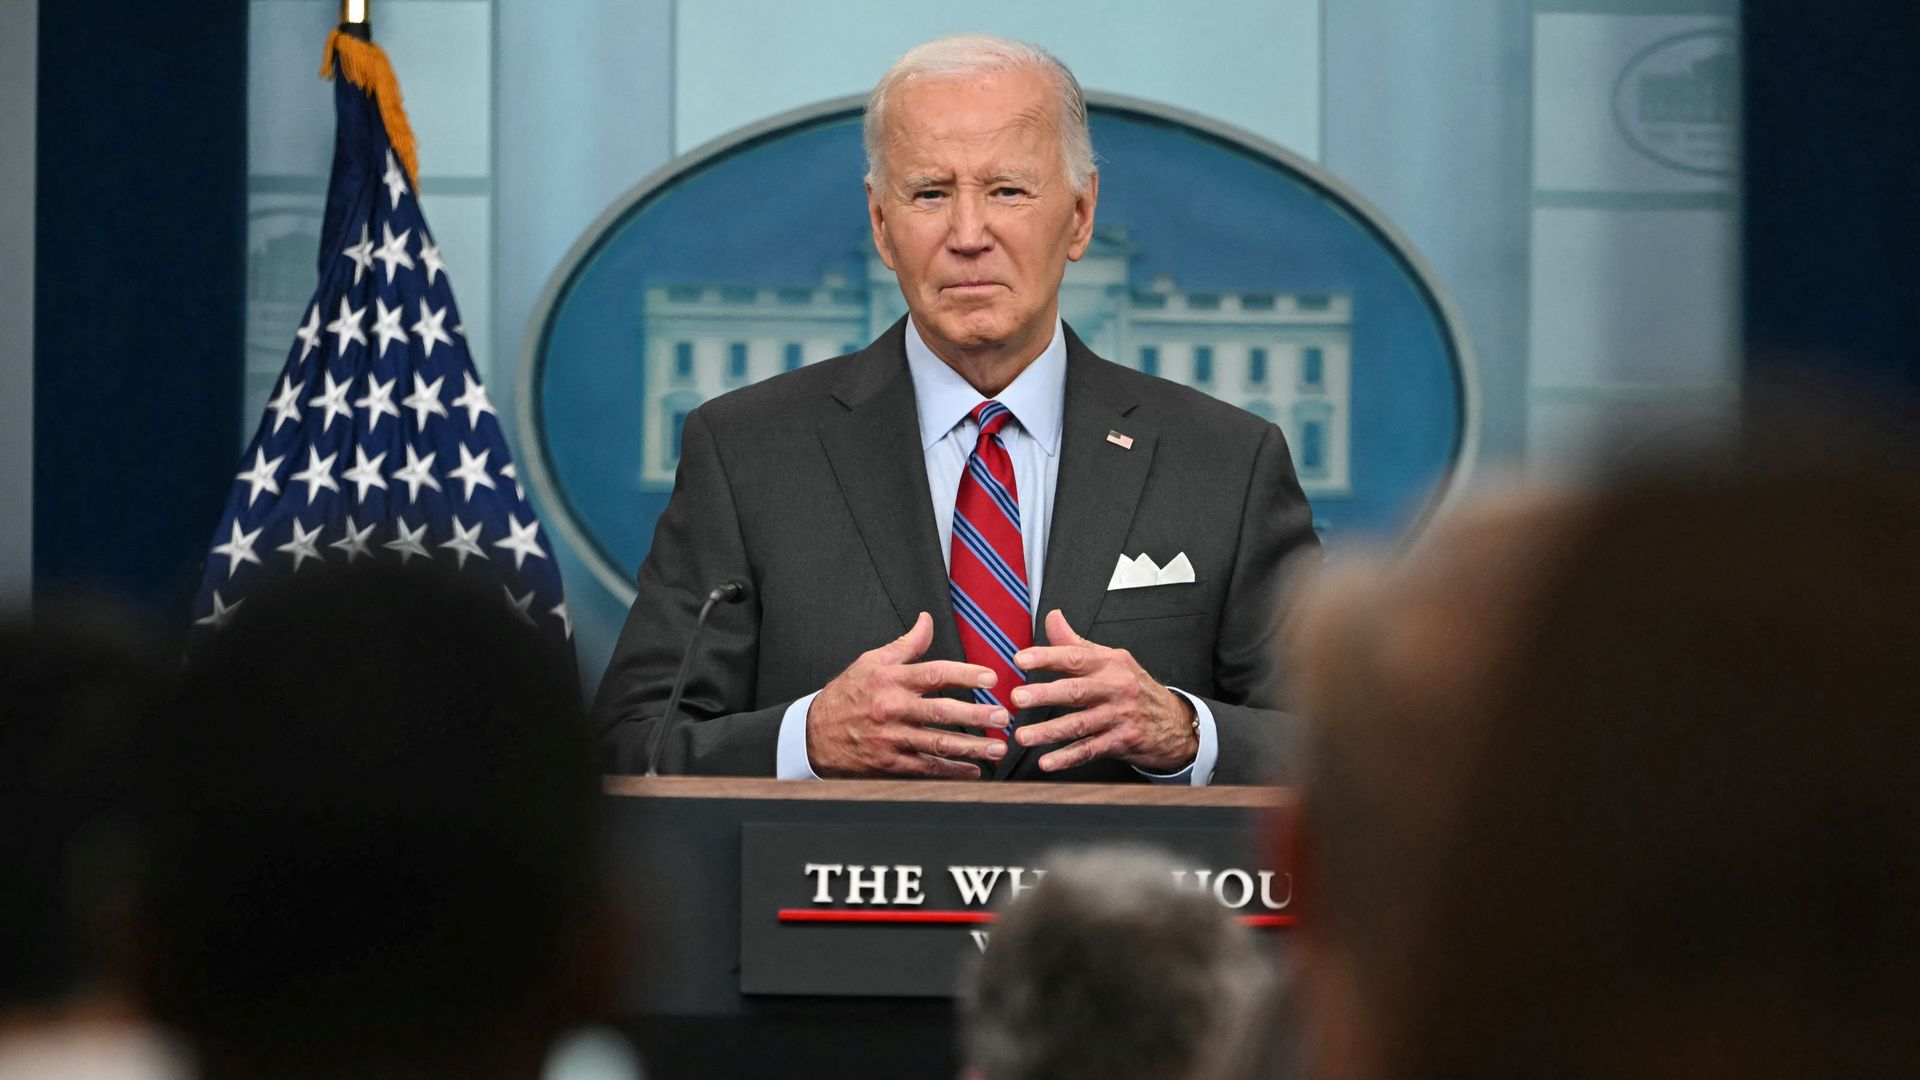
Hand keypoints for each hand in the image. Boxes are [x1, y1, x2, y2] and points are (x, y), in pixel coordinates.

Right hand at [806, 612, 1010, 778]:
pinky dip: (951, 771)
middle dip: (976, 716)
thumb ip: (906, 644)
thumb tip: (927, 620)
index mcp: (891, 680)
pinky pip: (926, 768)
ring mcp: (891, 739)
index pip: (934, 673)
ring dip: (971, 748)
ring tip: (996, 749)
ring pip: (937, 744)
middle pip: (941, 712)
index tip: (991, 677)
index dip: (965, 674)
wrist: (813, 733)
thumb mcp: (871, 661)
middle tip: (1002, 717)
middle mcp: (893, 709)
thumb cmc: (847, 694)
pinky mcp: (889, 763)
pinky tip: (973, 770)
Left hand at [1009, 609, 1199, 773]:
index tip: (1021, 659)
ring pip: (1080, 724)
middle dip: (1044, 694)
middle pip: (1076, 690)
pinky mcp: (1121, 741)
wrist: (1174, 721)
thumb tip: (1052, 618)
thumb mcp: (1111, 659)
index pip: (1074, 656)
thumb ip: (1076, 643)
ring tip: (1024, 736)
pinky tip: (1048, 762)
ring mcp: (1119, 716)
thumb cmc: (1135, 688)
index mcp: (1109, 663)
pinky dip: (1067, 758)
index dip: (1046, 657)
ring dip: (1049, 732)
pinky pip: (1090, 749)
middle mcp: (1115, 688)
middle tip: (1018, 698)